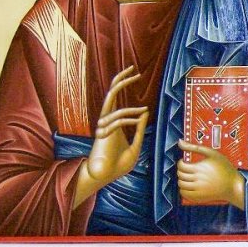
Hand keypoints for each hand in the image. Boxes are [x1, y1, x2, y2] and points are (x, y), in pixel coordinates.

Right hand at [85, 66, 148, 186]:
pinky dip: (128, 120)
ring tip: (144, 110)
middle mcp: (106, 121)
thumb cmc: (118, 165)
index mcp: (114, 122)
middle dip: (121, 80)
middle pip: (111, 94)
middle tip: (133, 69)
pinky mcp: (102, 134)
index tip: (135, 74)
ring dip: (131, 110)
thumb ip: (139, 130)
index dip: (123, 84)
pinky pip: (116, 122)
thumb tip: (145, 113)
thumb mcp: (135, 146)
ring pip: (114, 107)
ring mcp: (103, 126)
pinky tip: (138, 121)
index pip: (116, 97)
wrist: (106, 177)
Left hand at [177, 140, 244, 207]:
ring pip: (181, 184)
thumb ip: (194, 147)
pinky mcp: (199, 197)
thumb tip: (180, 141)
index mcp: (199, 168)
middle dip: (181, 170)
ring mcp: (197, 189)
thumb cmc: (225, 168)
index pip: (181, 166)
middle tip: (187, 168)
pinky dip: (183, 189)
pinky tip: (189, 185)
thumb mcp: (212, 153)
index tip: (185, 162)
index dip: (181, 162)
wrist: (233, 185)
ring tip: (188, 176)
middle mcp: (197, 179)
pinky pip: (184, 194)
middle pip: (180, 175)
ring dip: (182, 179)